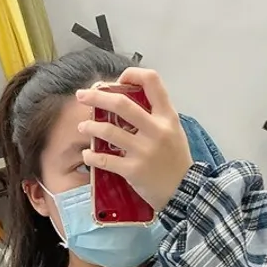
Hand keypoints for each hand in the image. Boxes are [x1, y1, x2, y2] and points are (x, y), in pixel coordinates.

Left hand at [76, 68, 192, 211]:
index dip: (131, 74)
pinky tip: (87, 154)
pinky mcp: (133, 170)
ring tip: (82, 127)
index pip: (152, 81)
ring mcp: (144, 151)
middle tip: (82, 96)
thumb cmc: (176, 160)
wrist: (184, 192)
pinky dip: (91, 156)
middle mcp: (156, 130)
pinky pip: (104, 159)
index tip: (116, 81)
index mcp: (167, 117)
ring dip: (89, 126)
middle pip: (122, 103)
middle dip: (96, 97)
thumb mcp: (174, 131)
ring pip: (108, 130)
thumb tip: (127, 101)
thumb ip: (155, 115)